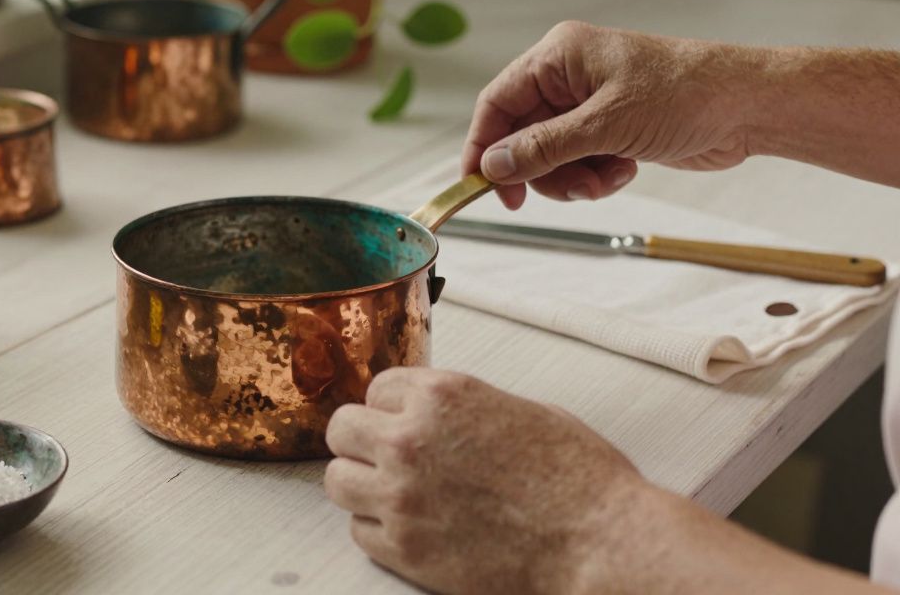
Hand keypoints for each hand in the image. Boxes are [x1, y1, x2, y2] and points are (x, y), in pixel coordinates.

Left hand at [324, 368, 643, 594]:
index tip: (404, 423)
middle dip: (361, 442)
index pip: (377, 388)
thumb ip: (466, 409)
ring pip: (338, 481)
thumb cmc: (580, 479)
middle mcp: (411, 439)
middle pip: (342, 430)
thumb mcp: (524, 411)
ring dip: (361, 485)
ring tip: (393, 495)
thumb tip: (442, 415)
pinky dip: (378, 531)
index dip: (393, 408)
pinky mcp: (405, 549)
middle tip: (385, 458)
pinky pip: (359, 532)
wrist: (600, 543)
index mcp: (443, 395)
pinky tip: (412, 528)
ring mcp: (402, 496)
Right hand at [462, 21, 755, 208]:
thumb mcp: (606, 124)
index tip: (481, 184)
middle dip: (541, 169)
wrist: (749, 107)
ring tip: (605, 179)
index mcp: (559, 57)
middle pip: (521, 135)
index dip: (484, 145)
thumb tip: (493, 166)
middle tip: (563, 190)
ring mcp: (590, 105)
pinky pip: (578, 163)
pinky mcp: (610, 130)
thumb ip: (544, 147)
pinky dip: (595, 176)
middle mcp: (569, 78)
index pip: (497, 102)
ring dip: (571, 178)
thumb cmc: (686, 94)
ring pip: (549, 156)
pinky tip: (626, 170)